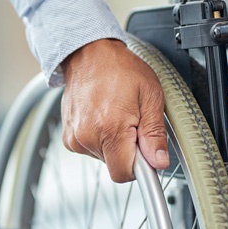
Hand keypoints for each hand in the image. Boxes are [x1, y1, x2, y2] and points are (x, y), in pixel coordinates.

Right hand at [61, 39, 168, 181]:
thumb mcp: (149, 96)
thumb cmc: (119, 69)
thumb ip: (154, 134)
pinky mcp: (68, 136)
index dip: (140, 168)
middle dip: (128, 150)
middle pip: (115, 165)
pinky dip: (100, 138)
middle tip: (132, 123)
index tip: (147, 158)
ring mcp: (75, 137)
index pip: (124, 174)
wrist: (89, 54)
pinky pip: (90, 148)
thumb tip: (159, 161)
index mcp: (110, 128)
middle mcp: (88, 136)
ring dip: (113, 143)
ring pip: (103, 157)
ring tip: (116, 114)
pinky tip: (102, 117)